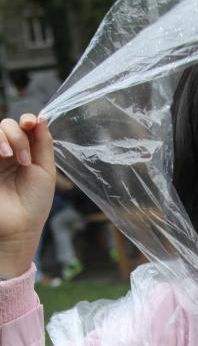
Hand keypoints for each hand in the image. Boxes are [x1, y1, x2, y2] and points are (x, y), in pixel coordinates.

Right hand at [0, 114, 55, 276]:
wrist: (20, 227)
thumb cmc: (35, 203)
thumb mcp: (46, 170)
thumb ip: (43, 144)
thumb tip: (42, 117)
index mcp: (25, 152)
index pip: (24, 126)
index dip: (28, 119)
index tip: (32, 123)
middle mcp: (8, 152)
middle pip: (7, 125)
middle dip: (18, 134)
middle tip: (24, 158)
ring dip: (7, 137)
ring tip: (13, 158)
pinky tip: (4, 155)